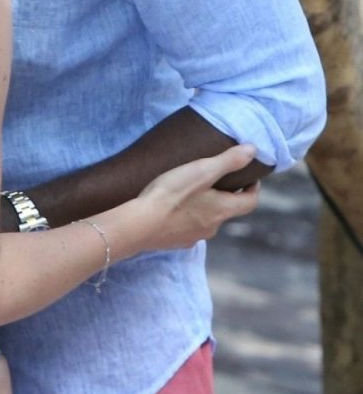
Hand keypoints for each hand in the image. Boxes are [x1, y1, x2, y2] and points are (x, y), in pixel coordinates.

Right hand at [133, 143, 260, 252]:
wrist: (139, 225)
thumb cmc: (171, 195)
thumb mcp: (201, 171)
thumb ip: (228, 160)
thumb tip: (253, 150)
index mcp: (222, 210)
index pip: (250, 202)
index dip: (253, 189)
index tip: (249, 177)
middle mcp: (212, 227)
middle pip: (227, 211)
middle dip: (225, 195)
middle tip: (214, 178)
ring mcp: (194, 237)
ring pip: (207, 220)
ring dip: (204, 207)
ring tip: (190, 191)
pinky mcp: (176, 242)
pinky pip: (188, 228)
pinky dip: (186, 218)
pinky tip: (172, 209)